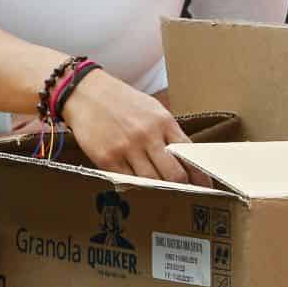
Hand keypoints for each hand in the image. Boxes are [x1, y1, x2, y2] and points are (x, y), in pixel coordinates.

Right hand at [60, 69, 211, 186]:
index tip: (203, 186)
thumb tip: (184, 159)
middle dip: (181, 187)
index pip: (189, 156)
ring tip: (160, 191)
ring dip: (158, 188)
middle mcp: (147, 136)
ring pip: (151, 181)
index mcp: (163, 122)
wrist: (84, 92)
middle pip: (174, 175)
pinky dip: (134, 184)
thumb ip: (168, 132)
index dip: (199, 176)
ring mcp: (125, 148)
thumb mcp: (151, 109)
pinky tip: (137, 183)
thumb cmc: (120, 100)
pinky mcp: (106, 158)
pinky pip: (127, 180)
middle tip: (182, 193)